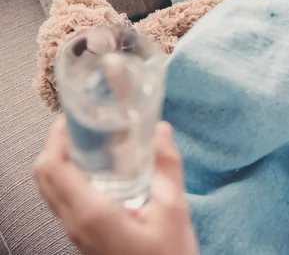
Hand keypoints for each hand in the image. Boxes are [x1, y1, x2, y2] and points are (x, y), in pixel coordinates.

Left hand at [35, 118, 197, 254]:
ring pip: (49, 191)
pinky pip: (60, 202)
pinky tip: (95, 172)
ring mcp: (76, 233)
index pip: (53, 168)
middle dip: (54, 146)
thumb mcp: (173, 207)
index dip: (55, 138)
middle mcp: (75, 224)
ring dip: (57, 162)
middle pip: (43, 177)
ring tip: (85, 143)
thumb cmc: (167, 254)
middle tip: (77, 126)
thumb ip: (166, 165)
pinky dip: (65, 179)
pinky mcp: (83, 237)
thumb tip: (160, 129)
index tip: (70, 118)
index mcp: (91, 213)